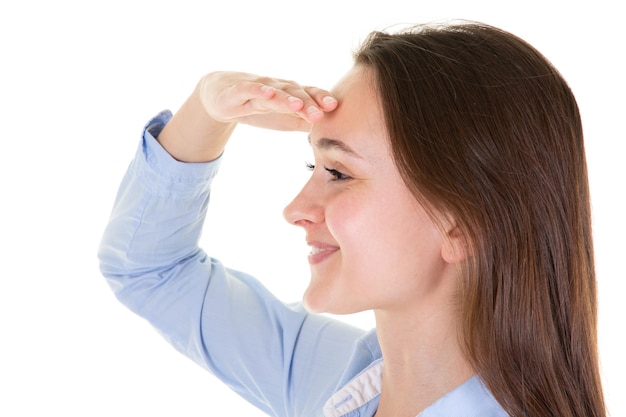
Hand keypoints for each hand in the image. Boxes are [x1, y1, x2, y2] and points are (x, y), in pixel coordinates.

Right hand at [198, 71, 337, 130]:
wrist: (220, 96)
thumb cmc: (258, 107)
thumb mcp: (283, 118)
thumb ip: (304, 122)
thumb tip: (329, 133)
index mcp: (290, 94)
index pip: (309, 94)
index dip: (321, 99)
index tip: (335, 107)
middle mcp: (277, 87)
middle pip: (295, 94)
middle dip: (308, 103)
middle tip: (321, 113)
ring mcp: (258, 87)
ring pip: (274, 92)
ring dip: (287, 98)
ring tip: (299, 105)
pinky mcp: (237, 91)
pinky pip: (249, 90)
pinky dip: (258, 91)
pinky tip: (268, 94)